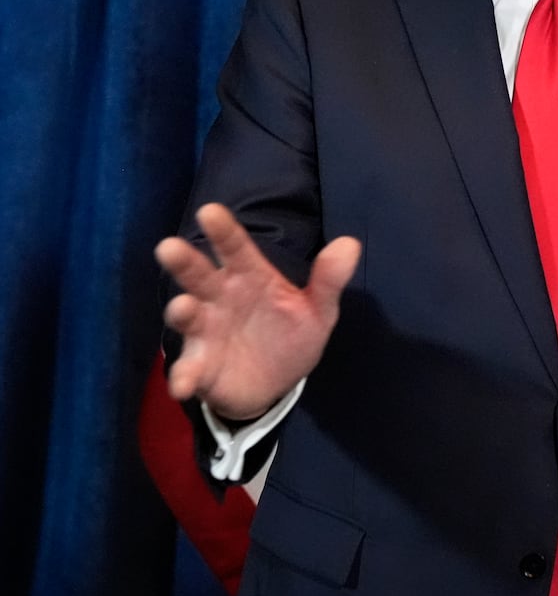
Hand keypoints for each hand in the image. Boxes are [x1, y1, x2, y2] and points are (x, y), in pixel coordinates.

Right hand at [156, 203, 360, 419]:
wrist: (276, 383)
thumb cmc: (289, 334)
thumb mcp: (317, 310)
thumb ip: (328, 280)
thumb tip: (350, 243)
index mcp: (249, 277)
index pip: (236, 248)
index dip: (224, 230)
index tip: (210, 210)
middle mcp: (220, 299)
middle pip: (199, 275)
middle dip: (184, 262)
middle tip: (169, 247)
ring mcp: (206, 332)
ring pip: (187, 317)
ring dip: (181, 312)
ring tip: (182, 308)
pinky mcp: (200, 367)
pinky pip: (188, 370)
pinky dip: (183, 376)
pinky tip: (184, 385)